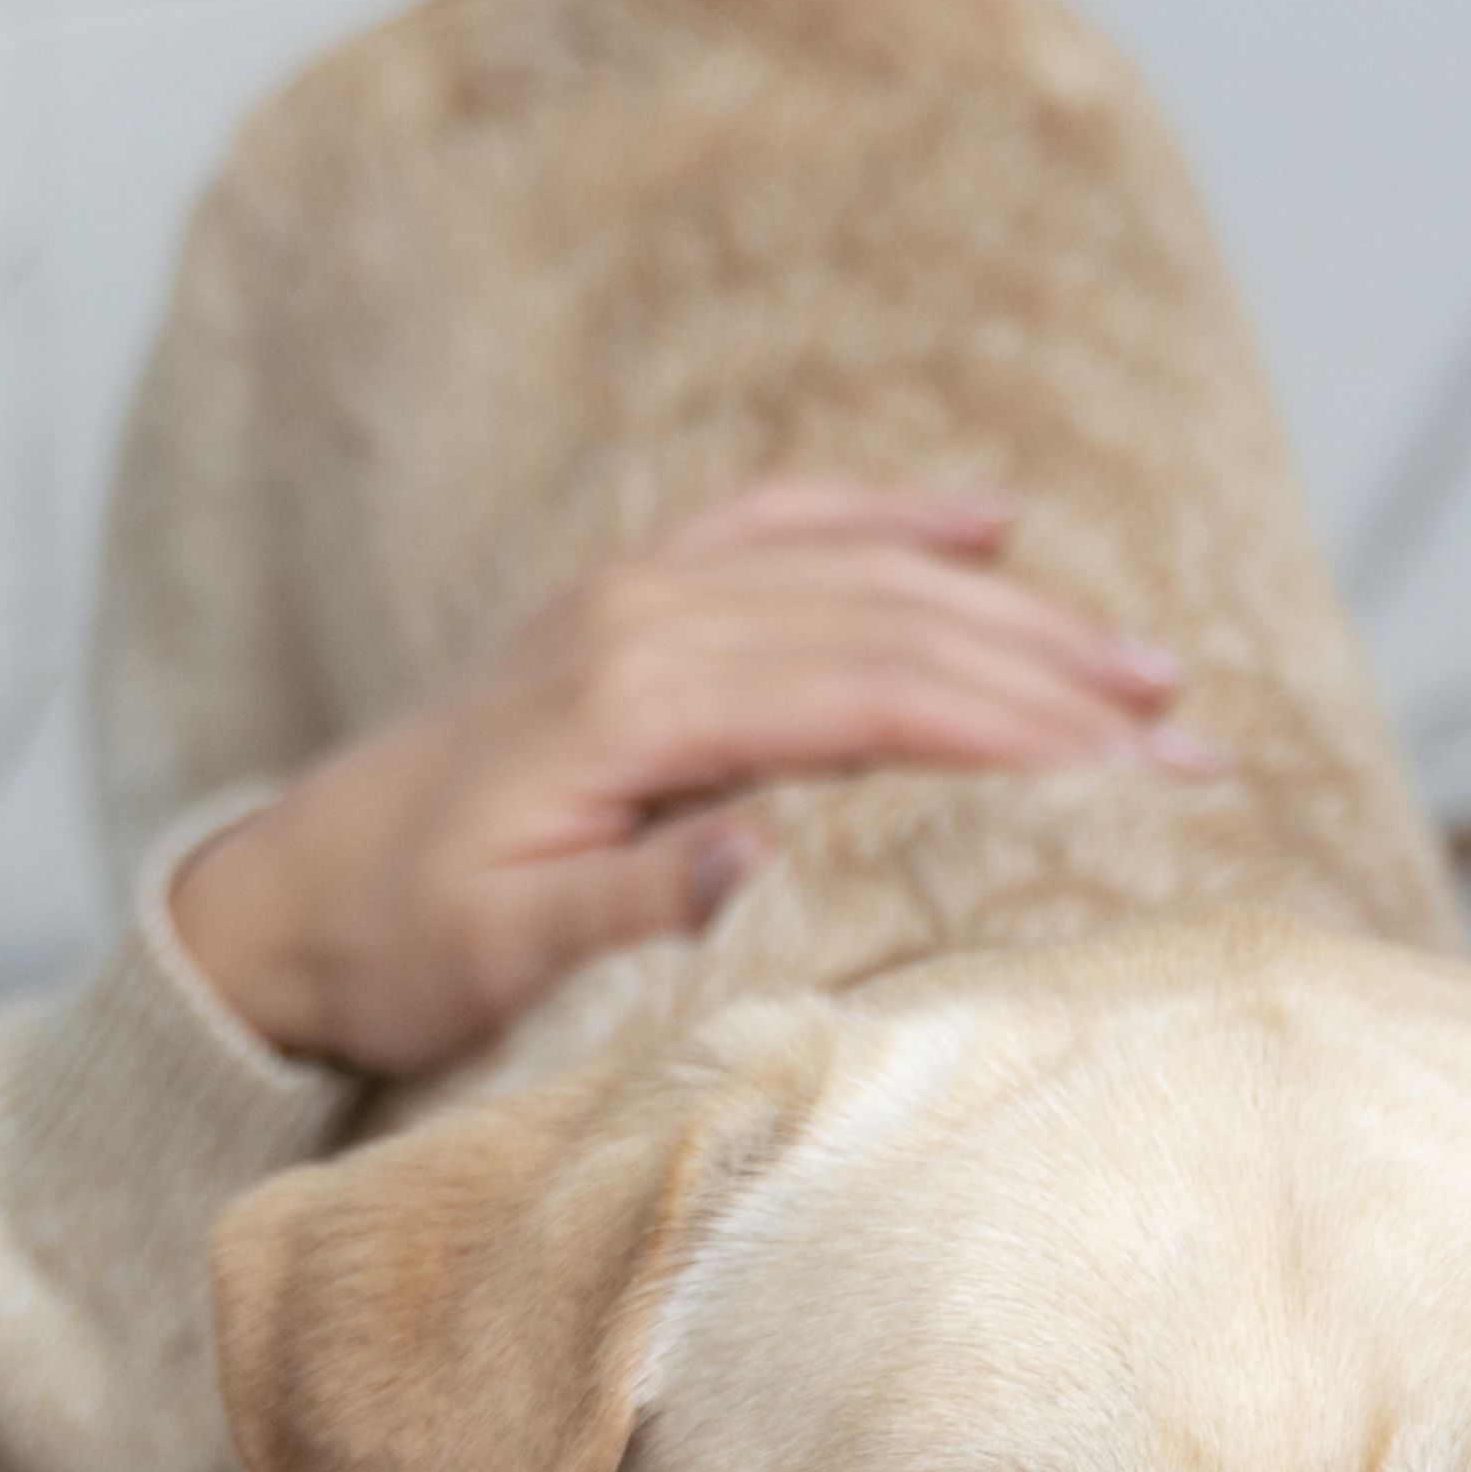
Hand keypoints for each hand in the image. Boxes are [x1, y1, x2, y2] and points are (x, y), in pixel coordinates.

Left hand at [164, 481, 1200, 1076]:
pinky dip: (890, 516)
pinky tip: (988, 519)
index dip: (1019, 725)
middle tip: (1192, 735)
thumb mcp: (501, 955)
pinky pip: (781, 528)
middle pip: (895, 622)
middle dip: (1059, 674)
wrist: (278, 897)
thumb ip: (633, 904)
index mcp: (629, 702)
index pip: (872, 691)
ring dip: (1013, 608)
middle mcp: (642, 618)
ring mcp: (635, 593)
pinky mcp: (629, 601)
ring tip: (1146, 664)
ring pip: (862, 569)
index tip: (1141, 771)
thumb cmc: (396, 944)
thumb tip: (764, 851)